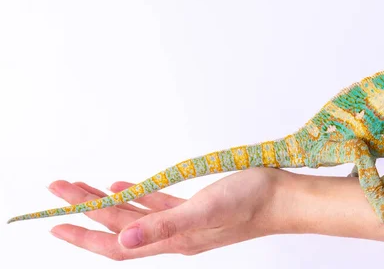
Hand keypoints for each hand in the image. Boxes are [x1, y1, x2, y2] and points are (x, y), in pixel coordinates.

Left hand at [49, 168, 284, 259]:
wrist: (283, 198)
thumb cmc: (251, 203)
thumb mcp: (205, 211)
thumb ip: (163, 224)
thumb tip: (122, 239)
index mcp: (173, 239)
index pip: (116, 244)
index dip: (83, 236)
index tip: (54, 224)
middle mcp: (174, 234)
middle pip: (119, 226)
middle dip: (86, 211)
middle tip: (60, 190)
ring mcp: (184, 222)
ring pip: (135, 215)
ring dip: (106, 203)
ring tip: (82, 187)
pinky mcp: (195, 208)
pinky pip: (156, 205)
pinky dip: (136, 197)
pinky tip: (124, 186)